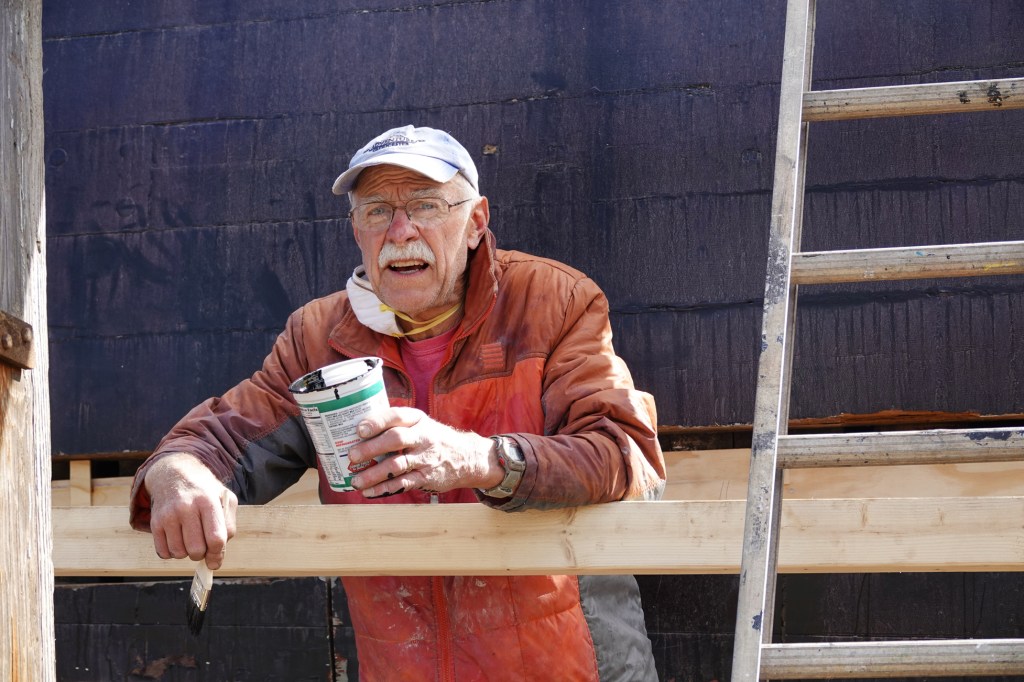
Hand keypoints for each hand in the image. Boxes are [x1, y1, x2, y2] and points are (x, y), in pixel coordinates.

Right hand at [143, 453, 236, 569]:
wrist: (175, 476)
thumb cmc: (205, 492)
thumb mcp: (225, 500)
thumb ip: (228, 526)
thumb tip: (217, 554)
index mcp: (208, 502)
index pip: (215, 538)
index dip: (217, 554)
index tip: (216, 560)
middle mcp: (186, 508)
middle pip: (196, 550)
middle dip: (202, 554)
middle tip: (203, 546)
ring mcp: (168, 515)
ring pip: (179, 553)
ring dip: (186, 553)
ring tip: (191, 540)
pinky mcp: (155, 523)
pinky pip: (163, 552)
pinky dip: (172, 552)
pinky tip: (178, 540)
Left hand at [347, 407, 502, 497]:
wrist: (467, 457)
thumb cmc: (433, 439)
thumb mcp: (421, 424)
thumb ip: (396, 425)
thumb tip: (357, 431)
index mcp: (418, 419)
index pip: (397, 416)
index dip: (377, 422)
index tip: (360, 430)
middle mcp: (423, 437)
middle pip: (395, 440)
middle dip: (371, 448)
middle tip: (352, 456)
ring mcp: (426, 458)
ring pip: (397, 465)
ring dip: (373, 474)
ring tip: (356, 481)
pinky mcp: (427, 477)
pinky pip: (403, 483)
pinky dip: (384, 489)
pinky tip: (369, 492)